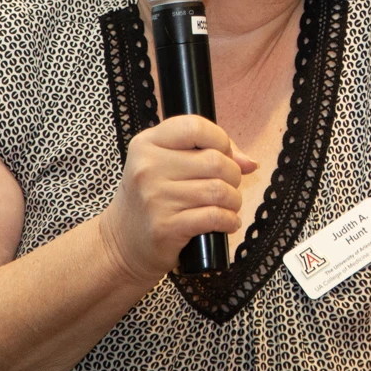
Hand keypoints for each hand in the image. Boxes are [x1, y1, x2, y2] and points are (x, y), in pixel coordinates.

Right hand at [97, 114, 257, 284]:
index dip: (221, 140)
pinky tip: (226, 223)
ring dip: (233, 200)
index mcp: (147, 144)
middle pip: (215, 161)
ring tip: (228, 206)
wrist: (122, 244)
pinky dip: (229, 220)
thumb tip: (249, 162)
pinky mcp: (165, 227)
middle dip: (233, 175)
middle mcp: (148, 168)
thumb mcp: (165, 165)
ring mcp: (155, 198)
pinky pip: (215, 216)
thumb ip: (205, 152)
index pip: (195, 127)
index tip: (224, 155)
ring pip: (219, 190)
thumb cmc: (152, 199)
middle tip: (227, 187)